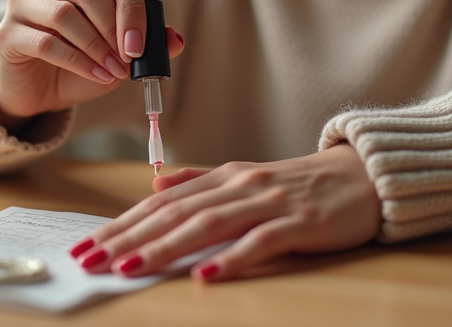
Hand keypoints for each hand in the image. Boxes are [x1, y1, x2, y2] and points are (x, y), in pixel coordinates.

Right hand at [0, 0, 183, 123]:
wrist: (39, 90)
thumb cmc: (82, 60)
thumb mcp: (121, 51)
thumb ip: (149, 41)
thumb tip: (175, 39)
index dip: (132, 2)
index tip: (141, 42)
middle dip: (115, 28)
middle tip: (128, 59)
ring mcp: (22, 0)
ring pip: (65, 14)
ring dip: (97, 47)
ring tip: (114, 71)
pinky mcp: (7, 31)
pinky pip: (45, 42)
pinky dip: (77, 62)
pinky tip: (97, 75)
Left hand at [69, 144, 382, 281]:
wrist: (365, 175)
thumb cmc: (304, 183)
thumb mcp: (248, 177)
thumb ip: (203, 180)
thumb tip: (157, 185)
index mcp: (226, 176)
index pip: (163, 202)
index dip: (123, 223)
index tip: (87, 244)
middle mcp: (242, 185)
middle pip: (176, 212)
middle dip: (129, 237)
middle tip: (91, 259)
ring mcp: (272, 202)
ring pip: (209, 224)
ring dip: (166, 247)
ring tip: (131, 268)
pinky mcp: (302, 222)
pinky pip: (262, 241)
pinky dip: (233, 257)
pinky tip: (206, 275)